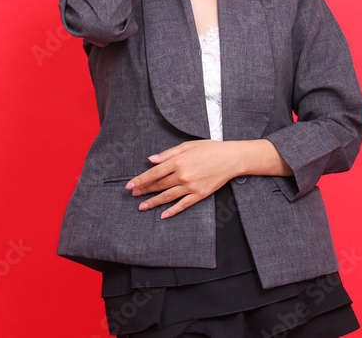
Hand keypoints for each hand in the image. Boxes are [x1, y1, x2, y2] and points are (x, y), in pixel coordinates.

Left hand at [125, 140, 242, 218]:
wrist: (231, 158)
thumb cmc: (210, 149)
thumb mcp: (187, 145)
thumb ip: (168, 153)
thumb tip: (151, 160)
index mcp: (178, 161)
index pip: (154, 173)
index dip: (140, 180)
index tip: (130, 185)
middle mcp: (182, 175)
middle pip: (159, 185)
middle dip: (144, 190)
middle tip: (134, 195)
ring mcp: (191, 186)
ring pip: (167, 197)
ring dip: (153, 202)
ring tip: (142, 206)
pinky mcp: (199, 194)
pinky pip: (183, 205)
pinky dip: (172, 211)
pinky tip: (163, 215)